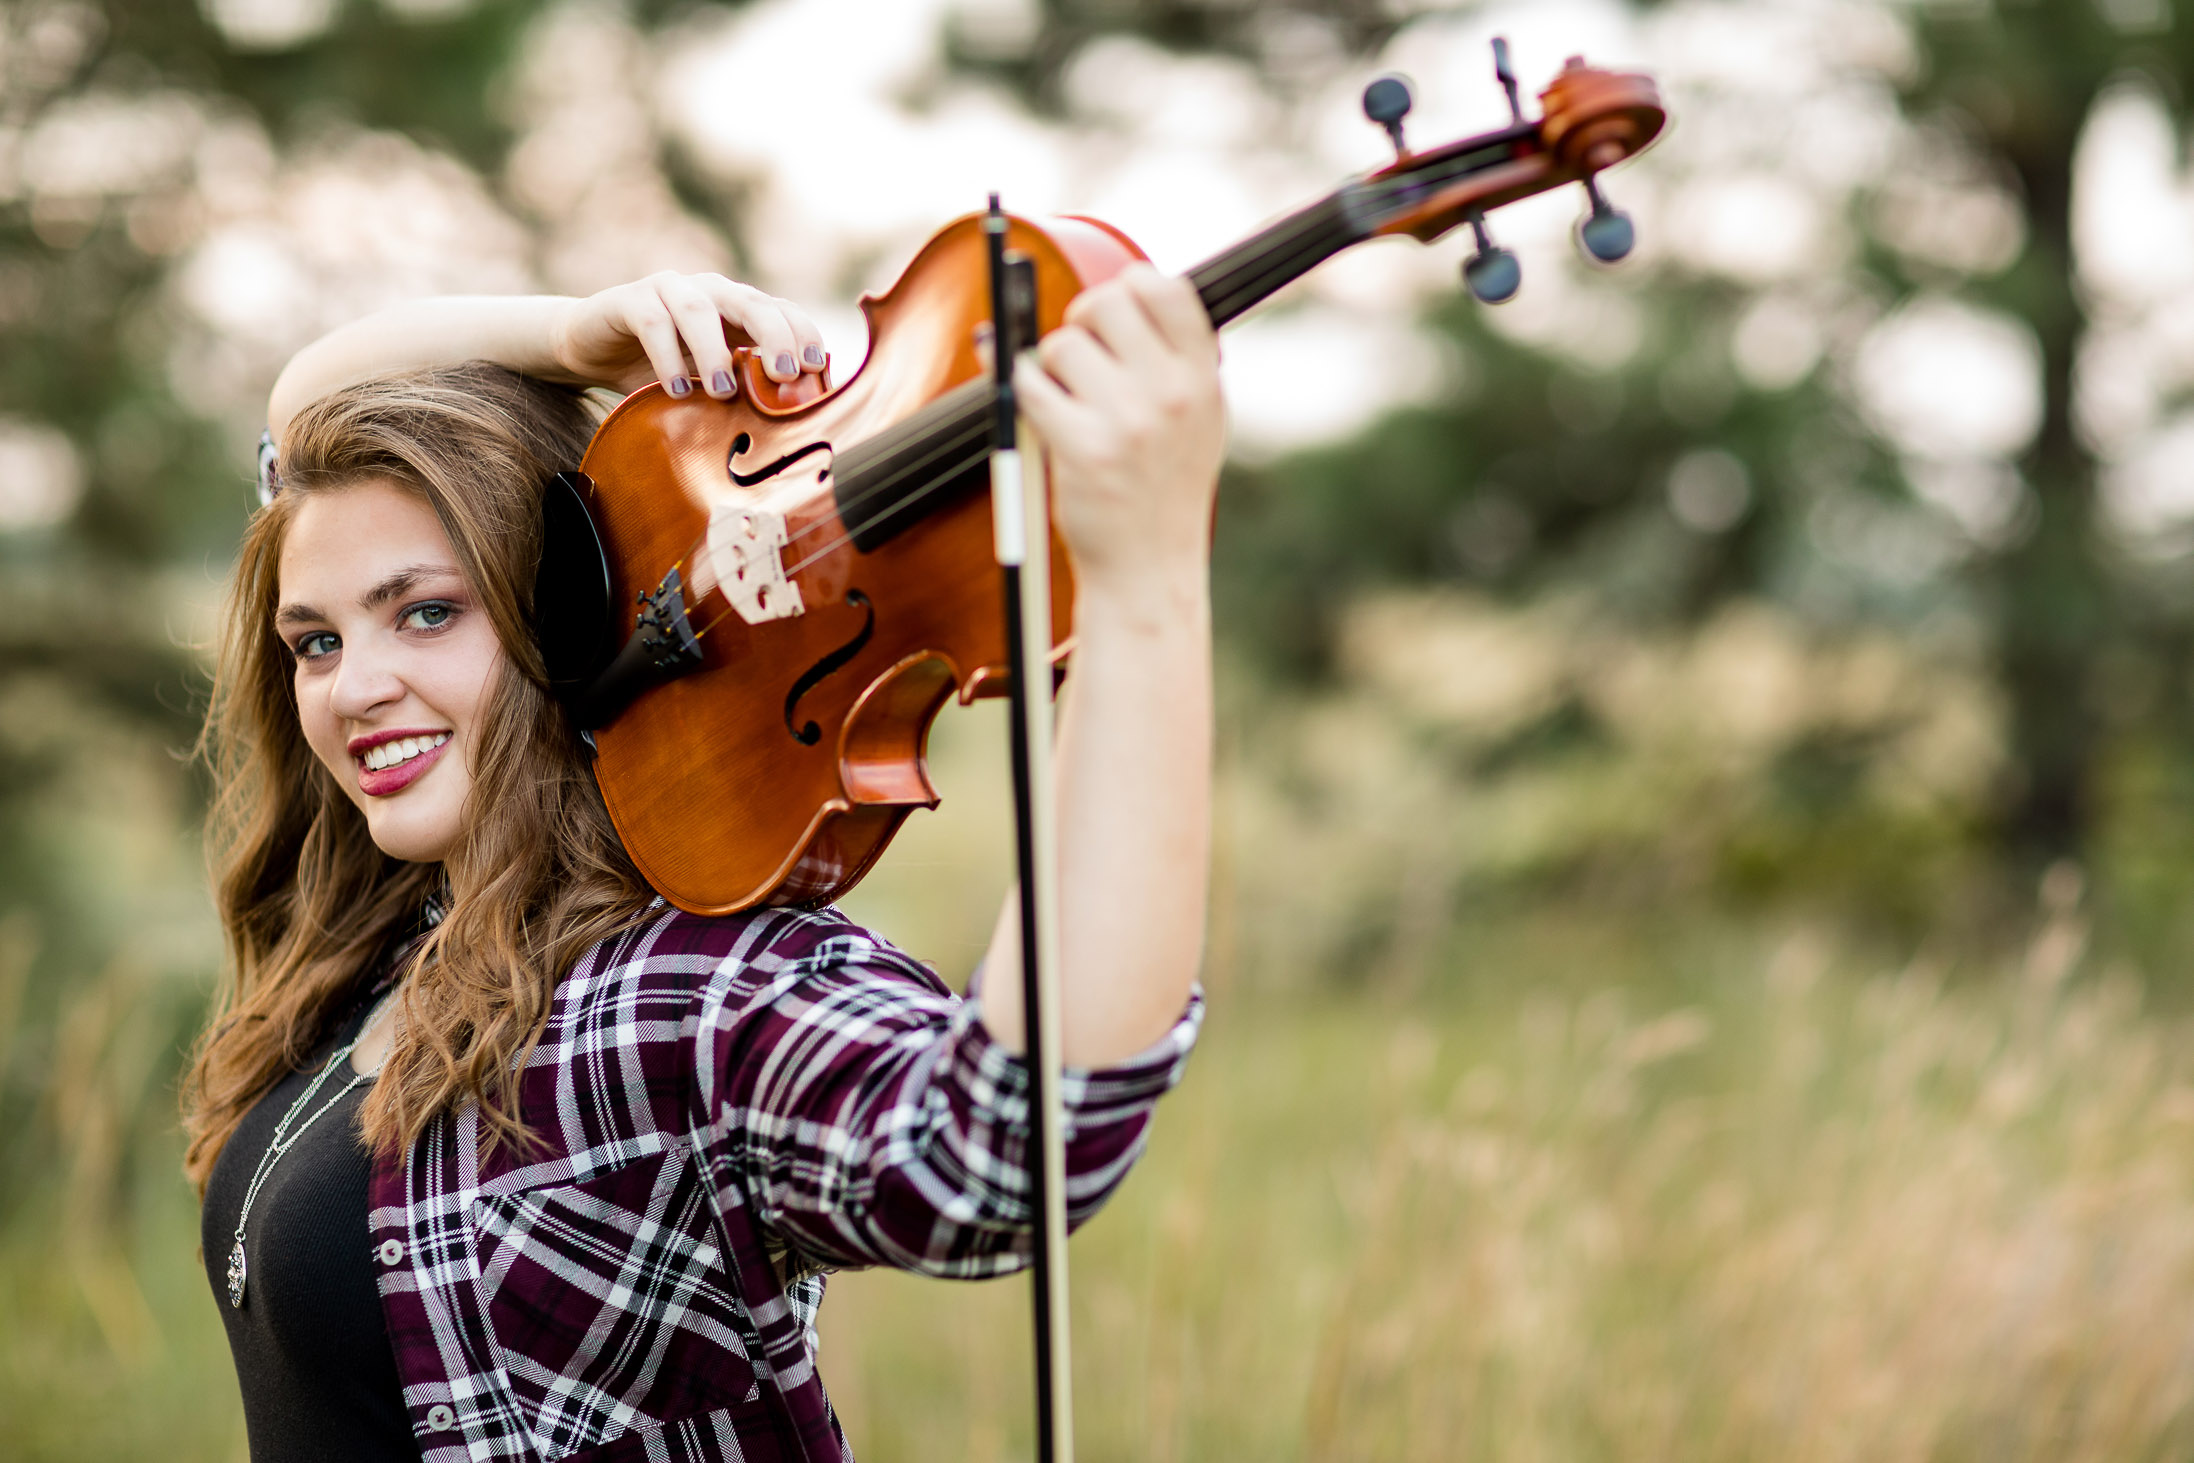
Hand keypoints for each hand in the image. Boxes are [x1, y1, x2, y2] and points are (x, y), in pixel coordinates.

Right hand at [550, 272, 826, 399]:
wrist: (590, 349)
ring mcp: (668, 290)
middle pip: (750, 302)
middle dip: (773, 336)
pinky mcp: (628, 301)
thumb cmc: (661, 371)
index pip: (780, 310)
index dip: (802, 333)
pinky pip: (652, 323)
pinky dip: (668, 357)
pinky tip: (677, 391)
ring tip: (723, 392)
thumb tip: (791, 428)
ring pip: (700, 312)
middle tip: (784, 374)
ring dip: (715, 353)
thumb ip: (742, 391)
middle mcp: (708, 291)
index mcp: (736, 308)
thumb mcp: (707, 383)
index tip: (816, 368)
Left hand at [1009, 266, 1225, 599]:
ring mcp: (1129, 422)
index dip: (1132, 286)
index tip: (1115, 310)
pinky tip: (1031, 402)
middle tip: (1079, 352)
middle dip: (1081, 319)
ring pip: (1062, 345)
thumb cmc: (1163, 489)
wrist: (1149, 568)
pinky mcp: (1083, 450)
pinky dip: (1020, 385)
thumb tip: (1112, 288)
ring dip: (1051, 365)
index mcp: (1202, 381)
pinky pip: (1030, 385)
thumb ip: (1171, 359)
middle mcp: (1172, 396)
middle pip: (1106, 303)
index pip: (1168, 290)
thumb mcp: (1197, 420)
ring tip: (1067, 400)